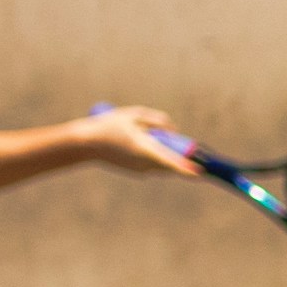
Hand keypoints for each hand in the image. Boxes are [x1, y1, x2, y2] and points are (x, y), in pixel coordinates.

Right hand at [79, 103, 195, 174]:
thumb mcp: (135, 114)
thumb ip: (158, 120)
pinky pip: (153, 163)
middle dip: (180, 154)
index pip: (170, 162)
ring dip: (166, 152)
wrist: (86, 143)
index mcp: (144, 150)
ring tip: (150, 136)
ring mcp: (140, 169)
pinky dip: (156, 155)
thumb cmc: (110, 125)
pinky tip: (143, 142)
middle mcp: (144, 164)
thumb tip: (174, 131)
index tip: (200, 172)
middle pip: (171, 162)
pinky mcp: (136, 171)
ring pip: (163, 163)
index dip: (186, 168)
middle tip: (185, 145)